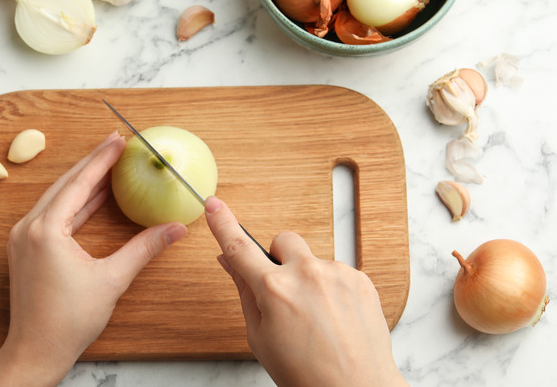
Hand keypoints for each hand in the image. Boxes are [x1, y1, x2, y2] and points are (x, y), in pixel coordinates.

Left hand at [0, 132, 186, 385]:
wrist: (36, 350)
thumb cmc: (68, 320)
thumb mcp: (112, 280)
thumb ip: (143, 249)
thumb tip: (174, 229)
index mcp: (46, 230)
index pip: (78, 184)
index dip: (102, 160)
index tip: (119, 141)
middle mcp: (28, 228)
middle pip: (65, 184)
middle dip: (92, 164)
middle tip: (115, 144)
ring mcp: (23, 238)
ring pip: (56, 198)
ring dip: (82, 182)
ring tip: (107, 166)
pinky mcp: (25, 249)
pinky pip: (51, 214)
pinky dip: (73, 203)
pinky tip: (92, 198)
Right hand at [204, 196, 406, 386]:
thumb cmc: (306, 373)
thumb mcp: (260, 338)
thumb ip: (245, 292)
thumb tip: (230, 262)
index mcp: (274, 290)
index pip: (239, 248)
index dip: (222, 223)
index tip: (213, 204)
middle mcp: (306, 274)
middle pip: (283, 241)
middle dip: (279, 259)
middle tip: (284, 291)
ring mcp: (337, 274)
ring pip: (313, 260)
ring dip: (309, 279)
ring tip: (317, 318)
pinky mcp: (361, 279)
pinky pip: (337, 272)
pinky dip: (332, 289)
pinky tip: (335, 318)